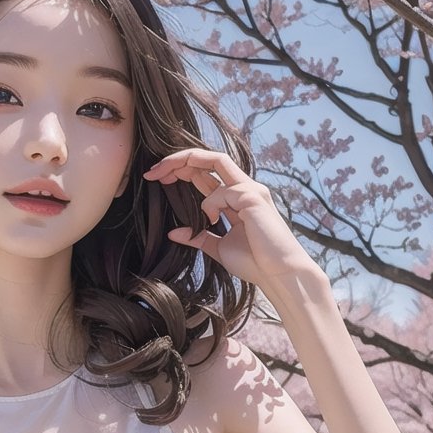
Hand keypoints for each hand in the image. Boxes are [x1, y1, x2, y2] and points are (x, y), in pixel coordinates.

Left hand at [144, 148, 325, 297]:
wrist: (279, 274)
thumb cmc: (255, 262)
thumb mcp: (219, 248)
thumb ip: (198, 237)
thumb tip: (173, 233)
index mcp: (237, 197)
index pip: (207, 172)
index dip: (182, 169)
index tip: (157, 177)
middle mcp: (245, 188)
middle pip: (210, 158)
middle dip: (180, 158)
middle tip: (153, 170)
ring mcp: (251, 190)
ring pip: (216, 160)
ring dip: (187, 166)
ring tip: (164, 179)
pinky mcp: (254, 198)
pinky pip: (222, 191)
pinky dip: (209, 203)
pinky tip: (211, 219)